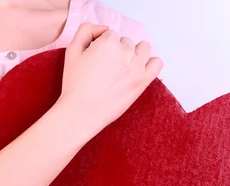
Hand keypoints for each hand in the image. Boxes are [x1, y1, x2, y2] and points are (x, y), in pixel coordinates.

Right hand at [58, 23, 163, 138]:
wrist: (81, 112)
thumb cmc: (75, 83)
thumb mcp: (72, 50)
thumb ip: (86, 30)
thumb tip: (105, 28)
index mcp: (108, 42)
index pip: (111, 34)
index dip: (103, 46)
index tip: (97, 60)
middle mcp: (125, 52)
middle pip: (127, 42)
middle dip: (118, 51)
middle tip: (107, 69)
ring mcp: (136, 67)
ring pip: (144, 48)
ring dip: (135, 54)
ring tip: (123, 68)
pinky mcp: (142, 82)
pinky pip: (157, 63)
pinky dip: (151, 63)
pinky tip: (139, 70)